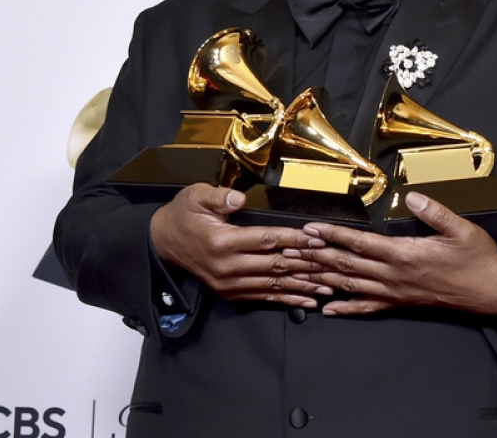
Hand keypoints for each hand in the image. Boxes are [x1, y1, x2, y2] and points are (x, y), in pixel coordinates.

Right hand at [150, 184, 328, 307]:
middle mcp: (228, 267)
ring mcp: (229, 284)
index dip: (294, 239)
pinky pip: (264, 297)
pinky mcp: (230, 293)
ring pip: (274, 285)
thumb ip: (219, 197)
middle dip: (307, 265)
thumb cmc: (183, 215)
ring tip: (328, 286)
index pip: (267, 240)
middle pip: (276, 266)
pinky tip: (307, 301)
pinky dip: (287, 300)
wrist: (163, 243)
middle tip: (333, 265)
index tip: (317, 238)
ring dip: (303, 286)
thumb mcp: (195, 196)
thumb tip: (239, 198)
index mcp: (223, 242)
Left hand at [287, 192, 496, 316]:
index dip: (333, 236)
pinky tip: (326, 309)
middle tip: (289, 251)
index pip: (360, 244)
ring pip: (350, 286)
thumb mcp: (462, 228)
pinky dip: (345, 308)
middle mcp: (394, 276)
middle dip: (315, 257)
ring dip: (321, 279)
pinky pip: (368, 307)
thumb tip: (413, 195)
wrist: (492, 291)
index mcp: (405, 254)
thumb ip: (435, 211)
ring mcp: (395, 292)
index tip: (310, 228)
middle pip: (346, 265)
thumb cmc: (478, 258)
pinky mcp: (401, 303)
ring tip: (297, 274)